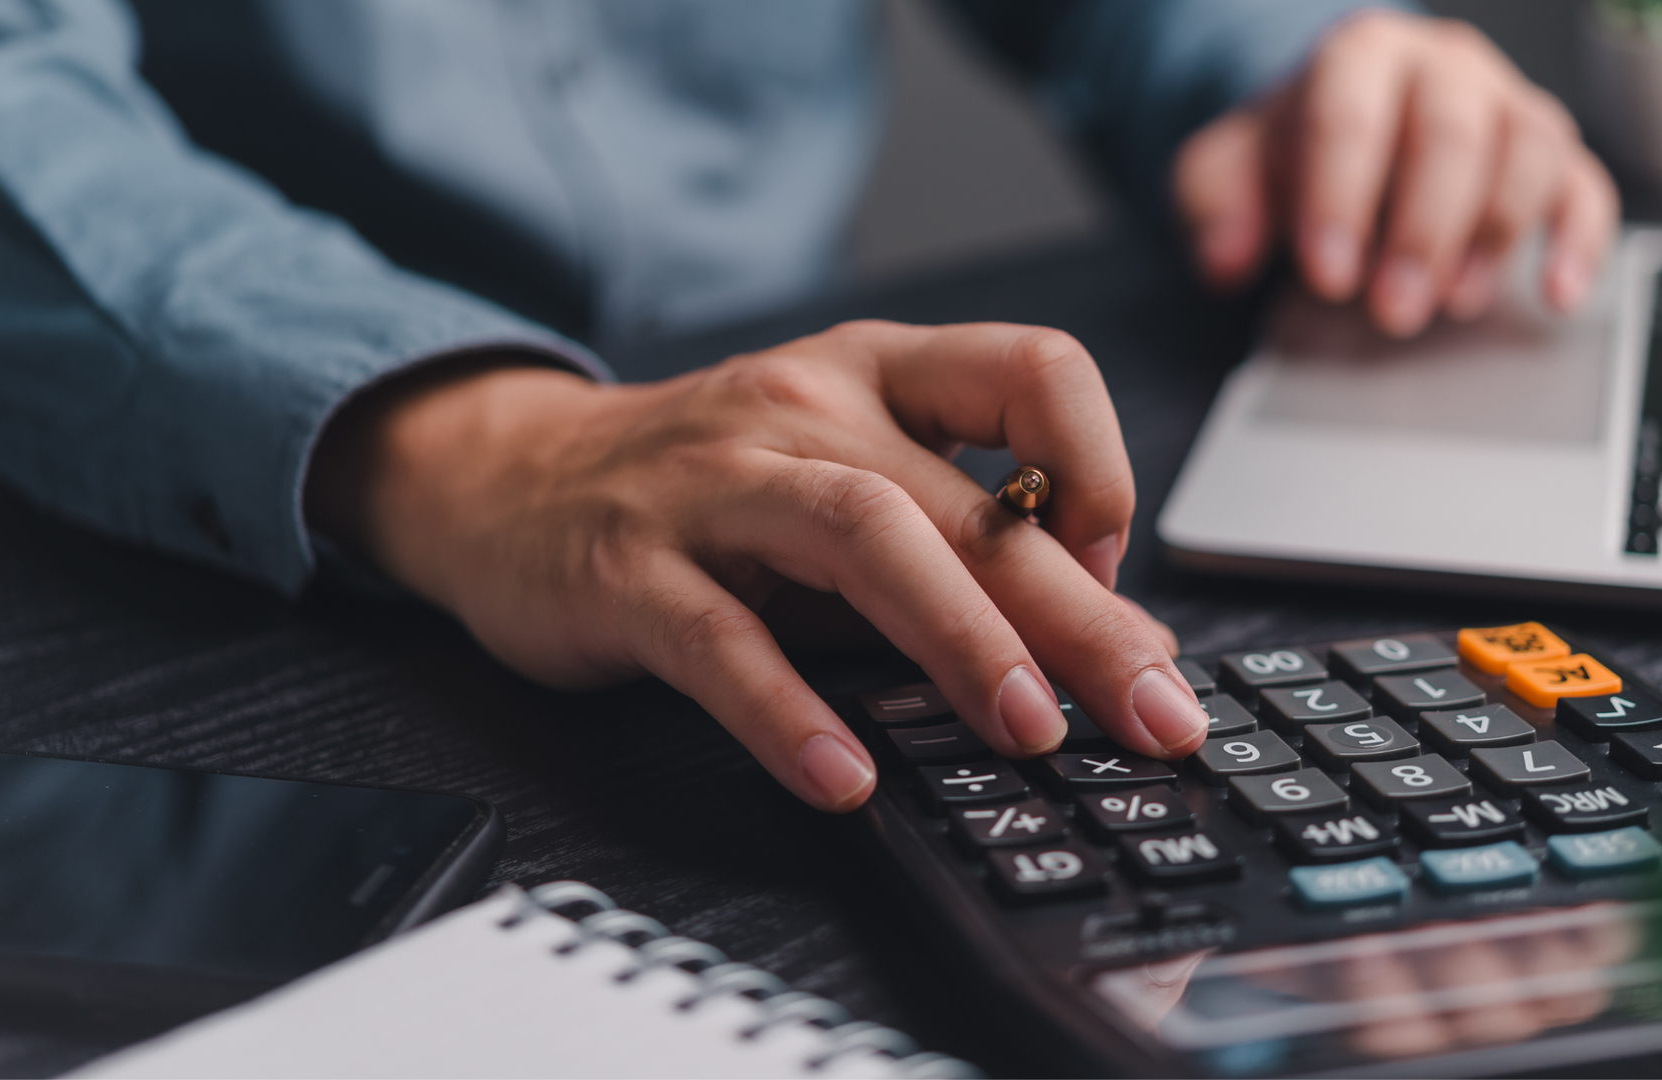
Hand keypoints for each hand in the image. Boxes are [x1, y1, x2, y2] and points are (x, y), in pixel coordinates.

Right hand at [304, 322, 1205, 811]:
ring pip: (858, 536)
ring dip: (959, 637)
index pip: (1032, 372)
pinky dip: (789, 711)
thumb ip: (963, 553)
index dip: (1099, 471)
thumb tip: (1117, 646)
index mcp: (876, 375)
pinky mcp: (628, 568)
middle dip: (1076, 614)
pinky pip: (719, 637)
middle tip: (1154, 711)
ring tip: (1027, 730)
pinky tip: (844, 777)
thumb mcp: (844, 487)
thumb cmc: (708, 491)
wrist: (507, 478)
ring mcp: (711, 483)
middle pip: (962, 499)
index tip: (1115, 579)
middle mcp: (803, 407)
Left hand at [1174, 10, 1618, 336]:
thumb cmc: (1290, 154)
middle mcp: (1443, 66)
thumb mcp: (1225, 172)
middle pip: (1450, 133)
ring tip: (1454, 304)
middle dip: (1423, 231)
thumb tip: (1224, 259)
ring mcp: (1505, 103)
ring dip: (1496, 235)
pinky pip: (1585, 185)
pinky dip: (1579, 240)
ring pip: (1528, 150)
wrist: (1341, 131)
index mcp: (1358, 55)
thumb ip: (1213, 206)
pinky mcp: (1550, 154)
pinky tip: (1557, 294)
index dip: (1341, 198)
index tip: (1328, 275)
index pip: (1351, 116)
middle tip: (1392, 310)